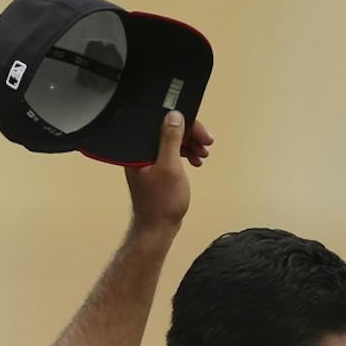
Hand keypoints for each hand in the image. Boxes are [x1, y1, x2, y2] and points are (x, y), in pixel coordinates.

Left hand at [124, 113, 212, 234]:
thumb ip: (171, 139)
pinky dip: (186, 155)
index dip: (185, 123)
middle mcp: (140, 153)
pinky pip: (172, 154)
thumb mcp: (170, 167)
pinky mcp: (155, 168)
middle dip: (191, 135)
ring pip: (172, 142)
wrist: (158, 229)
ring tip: (203, 154)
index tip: (200, 131)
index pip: (162, 123)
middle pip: (168, 131)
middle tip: (207, 142)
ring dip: (191, 145)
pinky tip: (196, 161)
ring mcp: (148, 161)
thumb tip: (174, 116)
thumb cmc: (161, 204)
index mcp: (138, 150)